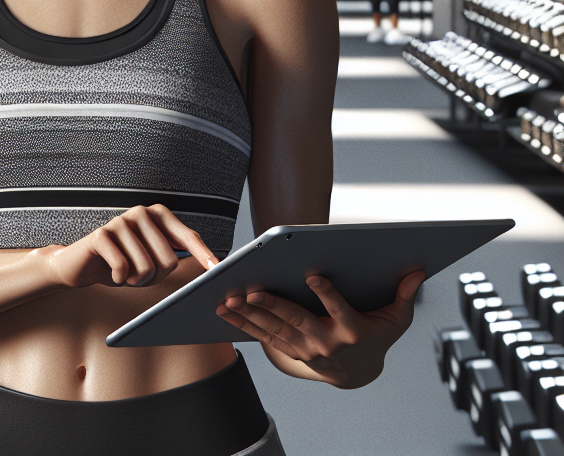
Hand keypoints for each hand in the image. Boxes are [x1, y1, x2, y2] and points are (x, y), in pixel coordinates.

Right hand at [43, 204, 217, 289]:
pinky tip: (113, 272)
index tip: (218, 269)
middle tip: (139, 274)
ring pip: (146, 268)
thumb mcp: (151, 259)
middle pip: (168, 260)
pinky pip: (123, 268)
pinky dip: (120, 278)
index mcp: (158, 215)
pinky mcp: (101, 235)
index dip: (203, 254)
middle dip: (155, 277)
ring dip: (136, 281)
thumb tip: (205, 266)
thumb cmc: (123, 262)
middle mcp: (141, 212)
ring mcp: (120, 221)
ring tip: (126, 272)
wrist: (81, 265)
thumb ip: (173, 255)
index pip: (188, 236)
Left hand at [216, 270, 424, 388]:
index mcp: (352, 329)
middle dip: (274, 305)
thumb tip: (418, 270)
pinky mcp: (290, 351)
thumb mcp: (396, 319)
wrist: (358, 373)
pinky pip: (264, 337)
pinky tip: (225, 311)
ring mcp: (306, 349)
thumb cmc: (376, 335)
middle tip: (253, 290)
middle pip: (297, 321)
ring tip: (228, 298)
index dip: (327, 294)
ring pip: (274, 329)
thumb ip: (404, 295)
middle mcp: (327, 342)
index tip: (313, 275)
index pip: (339, 309)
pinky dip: (243, 324)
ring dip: (249, 315)